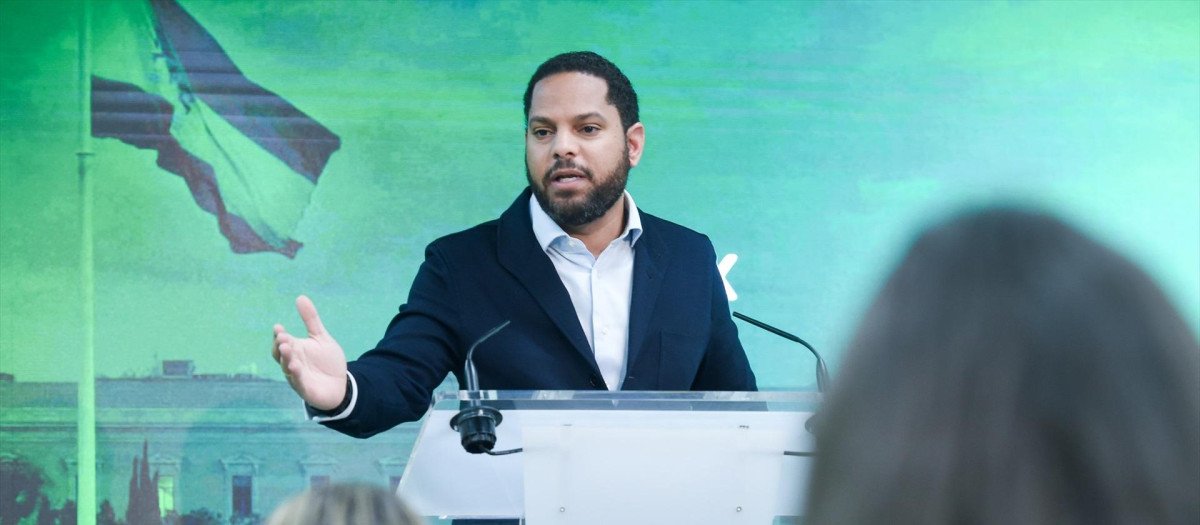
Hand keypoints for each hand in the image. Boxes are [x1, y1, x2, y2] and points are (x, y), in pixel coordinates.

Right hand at [272, 295, 347, 409]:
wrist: (340, 384)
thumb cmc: (327, 361)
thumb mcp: (321, 337)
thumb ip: (311, 319)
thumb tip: (300, 297)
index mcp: (295, 349)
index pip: (282, 341)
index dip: (279, 335)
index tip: (278, 327)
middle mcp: (292, 362)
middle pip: (281, 354)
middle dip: (280, 346)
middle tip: (282, 337)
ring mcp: (297, 376)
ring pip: (287, 367)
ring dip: (286, 359)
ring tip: (286, 350)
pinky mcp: (305, 389)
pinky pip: (298, 382)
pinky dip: (296, 375)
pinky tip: (295, 367)